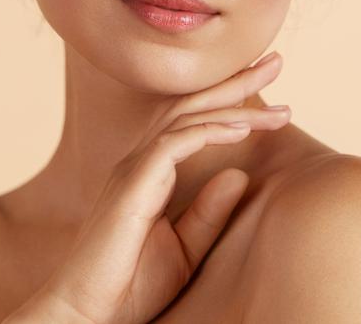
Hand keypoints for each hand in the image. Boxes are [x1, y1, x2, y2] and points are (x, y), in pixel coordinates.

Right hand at [6, 51, 288, 323]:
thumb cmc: (130, 287)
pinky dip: (209, 131)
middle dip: (235, 83)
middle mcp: (142, 160)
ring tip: (274, 94)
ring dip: (233, 104)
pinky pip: (175, 144)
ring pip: (188, 118)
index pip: (194, 122)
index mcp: (151, 172)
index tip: (273, 94)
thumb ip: (210, 210)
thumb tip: (241, 173)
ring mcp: (135, 168)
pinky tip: (241, 128)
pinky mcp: (133, 183)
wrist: (86, 315)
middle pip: (193, 106)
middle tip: (274, 61)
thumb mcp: (185, 249)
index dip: (231, 102)